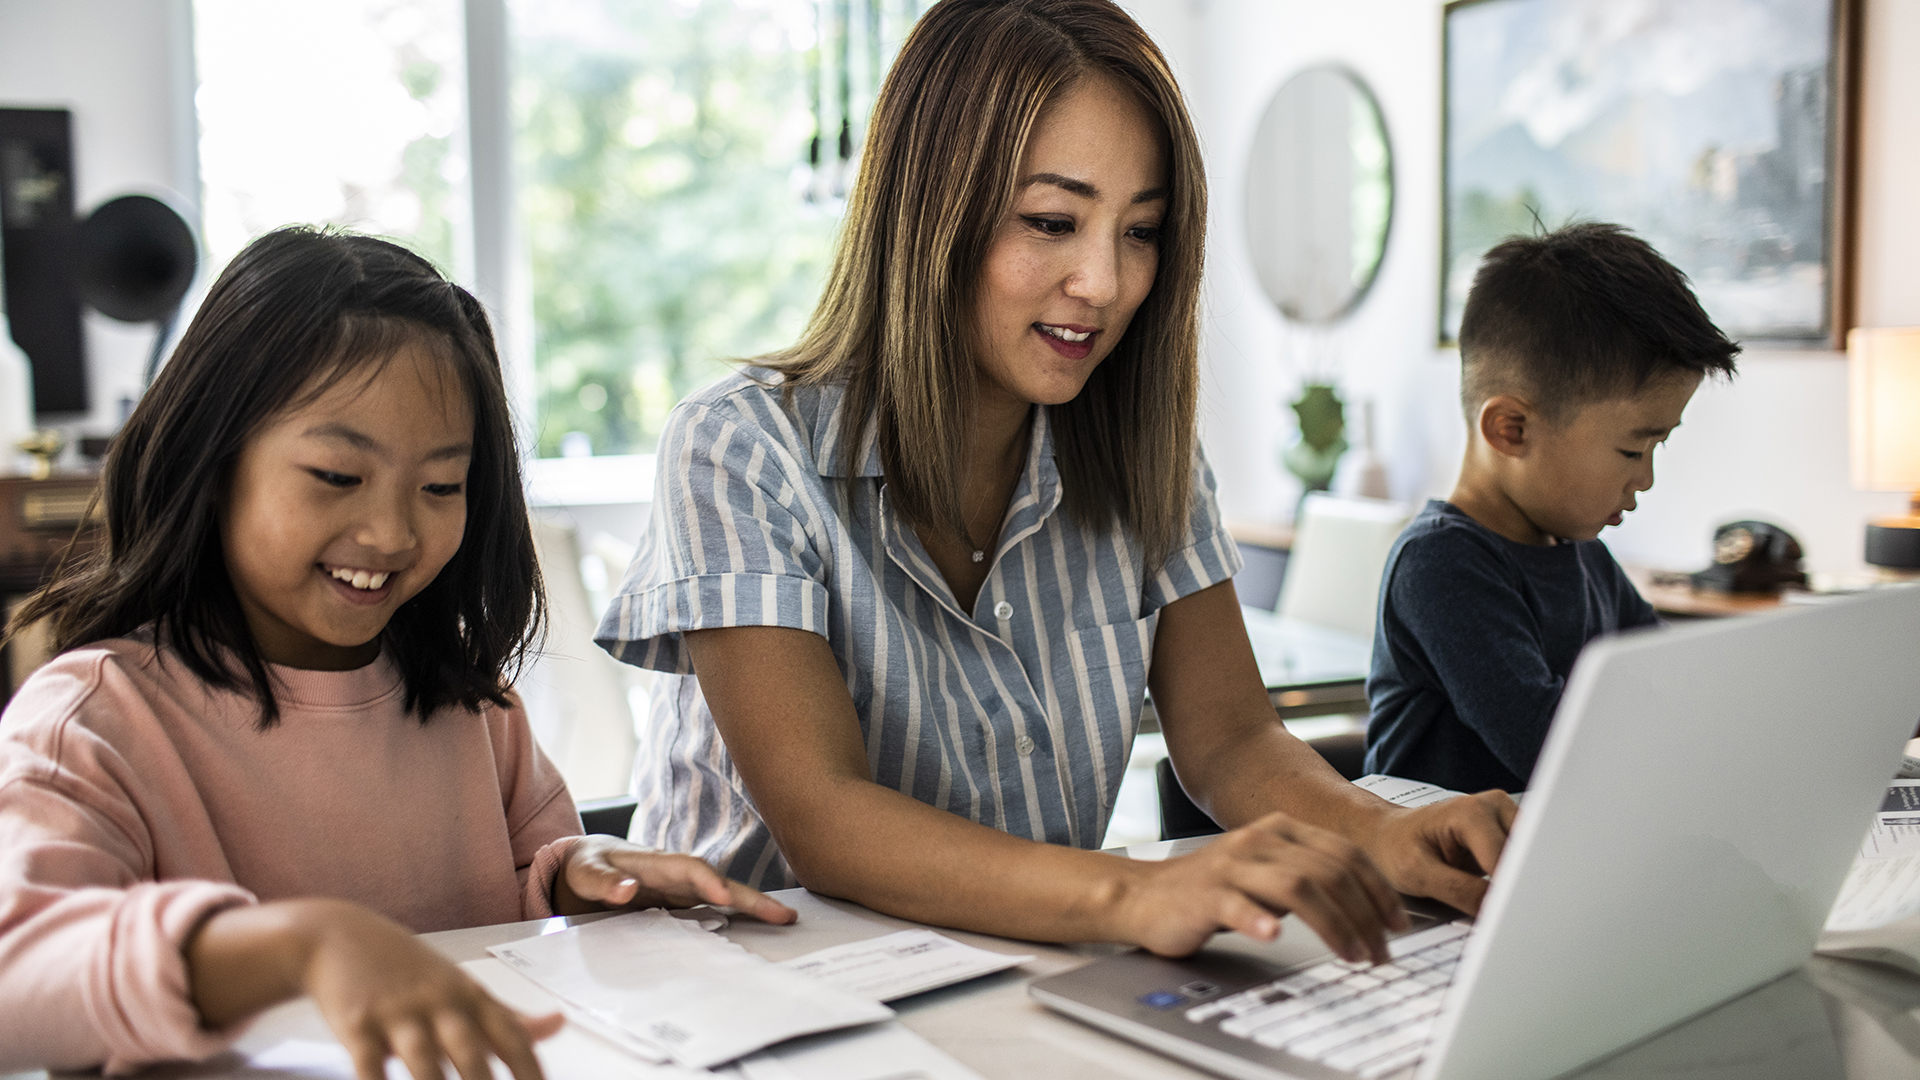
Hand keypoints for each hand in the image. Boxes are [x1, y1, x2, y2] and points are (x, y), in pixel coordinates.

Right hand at [297, 900, 560, 1079]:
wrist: (336, 935)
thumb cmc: (407, 969)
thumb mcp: (462, 985)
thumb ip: (506, 1015)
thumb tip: (558, 1023)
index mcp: (470, 997)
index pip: (511, 1036)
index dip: (530, 1070)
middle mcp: (439, 1004)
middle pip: (470, 1052)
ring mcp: (398, 1014)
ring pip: (423, 1062)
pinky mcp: (356, 1026)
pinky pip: (369, 1066)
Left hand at [554, 835, 798, 924]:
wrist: (588, 865)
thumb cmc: (585, 865)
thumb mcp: (584, 872)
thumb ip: (602, 881)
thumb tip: (626, 890)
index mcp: (656, 863)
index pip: (689, 868)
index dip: (708, 880)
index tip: (723, 895)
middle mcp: (677, 875)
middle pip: (719, 883)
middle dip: (751, 898)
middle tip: (783, 915)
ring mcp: (682, 891)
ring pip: (723, 897)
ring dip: (752, 908)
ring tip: (785, 921)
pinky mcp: (681, 905)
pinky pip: (713, 911)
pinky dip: (736, 919)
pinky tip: (756, 933)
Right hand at [1113, 812, 1408, 961]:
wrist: (1145, 895)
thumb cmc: (1212, 891)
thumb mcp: (1268, 874)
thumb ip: (1310, 878)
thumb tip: (1369, 908)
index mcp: (1281, 830)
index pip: (1346, 854)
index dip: (1380, 891)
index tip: (1398, 925)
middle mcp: (1259, 839)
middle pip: (1330, 871)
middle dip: (1365, 915)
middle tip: (1381, 953)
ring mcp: (1232, 865)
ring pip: (1297, 886)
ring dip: (1334, 924)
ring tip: (1352, 955)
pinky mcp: (1206, 894)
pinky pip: (1237, 905)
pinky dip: (1259, 920)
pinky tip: (1275, 936)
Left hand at [1355, 790, 1517, 914]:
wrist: (1385, 835)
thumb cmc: (1394, 847)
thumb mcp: (1418, 874)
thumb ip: (1459, 891)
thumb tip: (1496, 908)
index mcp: (1472, 812)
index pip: (1506, 861)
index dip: (1508, 893)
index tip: (1508, 919)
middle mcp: (1494, 807)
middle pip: (1525, 857)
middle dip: (1520, 888)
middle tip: (1510, 919)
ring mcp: (1503, 818)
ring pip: (1531, 860)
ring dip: (1521, 884)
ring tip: (1505, 907)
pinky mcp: (1506, 833)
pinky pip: (1523, 861)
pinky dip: (1517, 881)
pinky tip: (1506, 896)